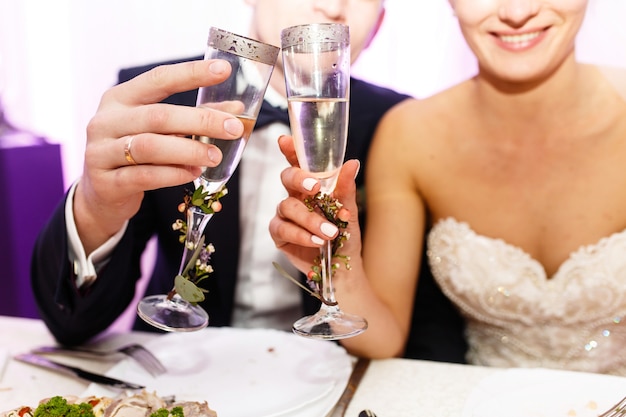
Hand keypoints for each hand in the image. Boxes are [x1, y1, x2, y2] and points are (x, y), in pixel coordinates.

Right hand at [74, 59, 244, 253]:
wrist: (100, 195)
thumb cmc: (134, 156)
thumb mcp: (159, 132)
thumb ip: (194, 119)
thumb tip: (236, 110)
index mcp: (119, 99)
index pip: (158, 79)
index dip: (191, 73)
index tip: (223, 70)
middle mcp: (106, 121)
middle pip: (158, 115)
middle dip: (201, 120)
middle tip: (233, 128)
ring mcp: (101, 152)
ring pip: (150, 146)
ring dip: (189, 150)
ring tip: (215, 156)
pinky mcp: (106, 183)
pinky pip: (144, 176)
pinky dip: (173, 174)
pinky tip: (192, 173)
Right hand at [270, 135, 362, 274]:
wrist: (343, 267)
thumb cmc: (345, 236)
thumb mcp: (349, 211)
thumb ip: (345, 188)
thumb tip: (352, 163)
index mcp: (311, 186)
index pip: (298, 163)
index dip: (290, 150)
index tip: (285, 140)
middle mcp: (295, 197)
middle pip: (286, 178)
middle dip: (299, 179)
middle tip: (315, 188)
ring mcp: (285, 216)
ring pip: (287, 206)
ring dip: (310, 219)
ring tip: (330, 233)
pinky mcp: (280, 235)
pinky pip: (283, 229)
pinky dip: (301, 235)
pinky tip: (317, 242)